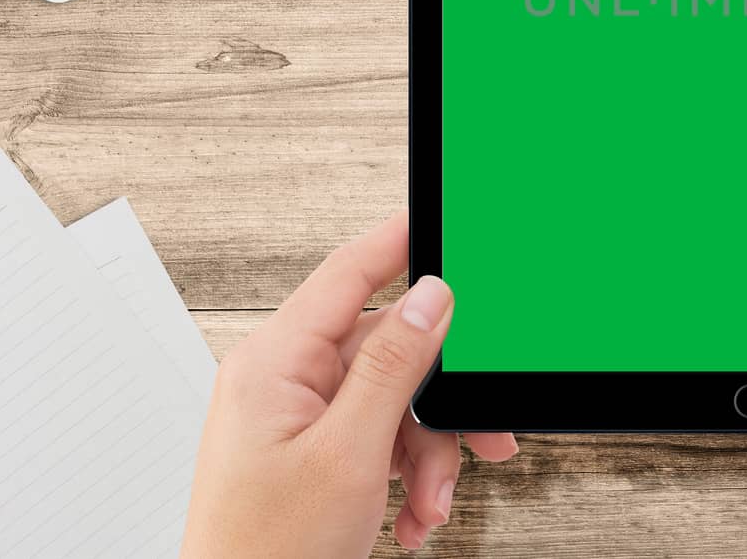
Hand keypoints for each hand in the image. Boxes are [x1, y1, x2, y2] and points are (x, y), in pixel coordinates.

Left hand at [181, 213, 517, 556]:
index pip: (349, 274)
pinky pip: (380, 438)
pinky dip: (409, 476)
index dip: (401, 241)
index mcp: (275, 364)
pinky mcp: (314, 453)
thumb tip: (430, 297)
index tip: (444, 220)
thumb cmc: (265, 557)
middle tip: (481, 433)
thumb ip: (392, 368)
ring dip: (427, 454)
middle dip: (436, 404)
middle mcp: (284, 382)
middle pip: (389, 351)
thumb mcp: (348, 456)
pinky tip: (412, 515)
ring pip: (394, 402)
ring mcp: (298, 419)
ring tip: (431, 504)